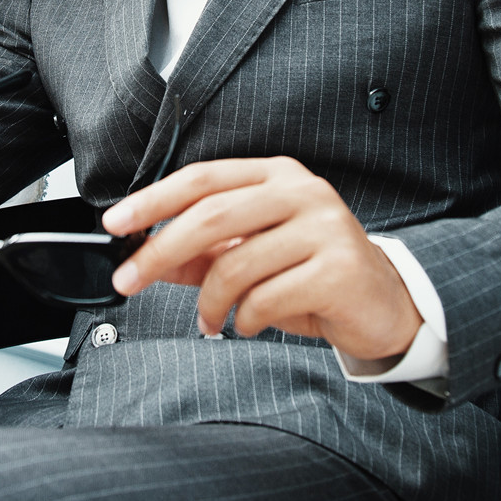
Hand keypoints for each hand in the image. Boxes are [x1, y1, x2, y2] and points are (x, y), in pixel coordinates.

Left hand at [102, 156, 423, 364]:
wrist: (385, 305)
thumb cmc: (314, 274)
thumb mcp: (253, 256)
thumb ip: (202, 253)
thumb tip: (145, 258)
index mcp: (277, 176)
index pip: (203, 179)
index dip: (153, 199)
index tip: (116, 223)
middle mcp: (303, 191)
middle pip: (211, 216)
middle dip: (159, 252)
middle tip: (129, 281)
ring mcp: (324, 227)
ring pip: (236, 264)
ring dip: (209, 303)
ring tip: (212, 320)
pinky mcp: (339, 269)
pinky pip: (266, 298)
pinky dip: (245, 319)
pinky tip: (250, 324)